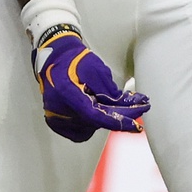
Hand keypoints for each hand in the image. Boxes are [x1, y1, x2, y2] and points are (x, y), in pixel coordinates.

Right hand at [31, 29, 148, 141]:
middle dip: (118, 115)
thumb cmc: (73, 60)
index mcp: (67, 93)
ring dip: (104, 119)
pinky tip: (94, 112)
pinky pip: (80, 132)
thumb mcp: (96, 68)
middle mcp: (58, 109)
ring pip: (90, 128)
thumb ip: (110, 90)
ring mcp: (56, 117)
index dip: (118, 122)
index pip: (96, 116)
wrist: (55, 59)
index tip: (136, 125)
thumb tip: (122, 106)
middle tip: (135, 106)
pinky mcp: (56, 122)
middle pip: (96, 122)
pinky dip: (91, 125)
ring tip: (107, 102)